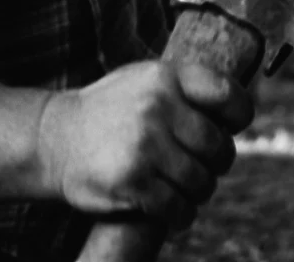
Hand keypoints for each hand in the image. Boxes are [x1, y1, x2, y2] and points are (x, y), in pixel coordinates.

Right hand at [37, 61, 253, 229]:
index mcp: (166, 77)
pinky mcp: (133, 181)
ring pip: (202, 182)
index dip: (240, 116)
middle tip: (203, 167)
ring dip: (198, 192)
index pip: (229, 95)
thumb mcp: (145, 81)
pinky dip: (180, 215)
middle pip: (219, 147)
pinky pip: (178, 208)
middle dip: (217, 164)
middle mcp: (158, 107)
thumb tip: (238, 108)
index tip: (231, 128)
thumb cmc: (110, 110)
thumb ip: (186, 89)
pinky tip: (172, 211)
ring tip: (184, 189)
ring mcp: (145, 145)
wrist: (54, 139)